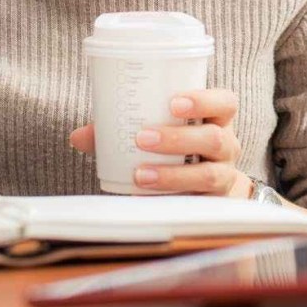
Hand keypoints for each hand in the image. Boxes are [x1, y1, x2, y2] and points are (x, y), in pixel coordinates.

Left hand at [70, 88, 250, 196]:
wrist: (209, 189)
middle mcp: (227, 147)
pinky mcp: (214, 205)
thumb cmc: (181, 150)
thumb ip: (123, 129)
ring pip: (209, 175)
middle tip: (143, 138)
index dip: (205, 100)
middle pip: (215, 138)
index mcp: (218, 120)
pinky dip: (171, 201)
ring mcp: (225, 177)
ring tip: (140, 174)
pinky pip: (198, 205)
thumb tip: (79, 136)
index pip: (225, 103)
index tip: (174, 103)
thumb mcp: (163, 131)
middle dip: (178, 139)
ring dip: (173, 174)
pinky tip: (145, 199)